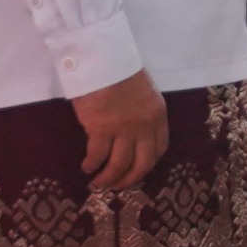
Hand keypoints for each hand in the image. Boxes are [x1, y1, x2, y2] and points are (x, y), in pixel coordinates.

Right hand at [72, 70, 168, 193]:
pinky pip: (98, 155)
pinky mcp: (101, 129)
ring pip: (119, 164)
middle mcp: (144, 126)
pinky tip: (87, 167)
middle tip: (118, 186)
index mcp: (158, 114)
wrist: (104, 60)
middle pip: (142, 163)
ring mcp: (123, 129)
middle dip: (130, 179)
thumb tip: (132, 128)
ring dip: (108, 178)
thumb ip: (142, 111)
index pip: (159, 147)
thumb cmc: (121, 70)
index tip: (138, 170)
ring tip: (98, 183)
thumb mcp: (144, 91)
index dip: (148, 163)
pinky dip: (92, 164)